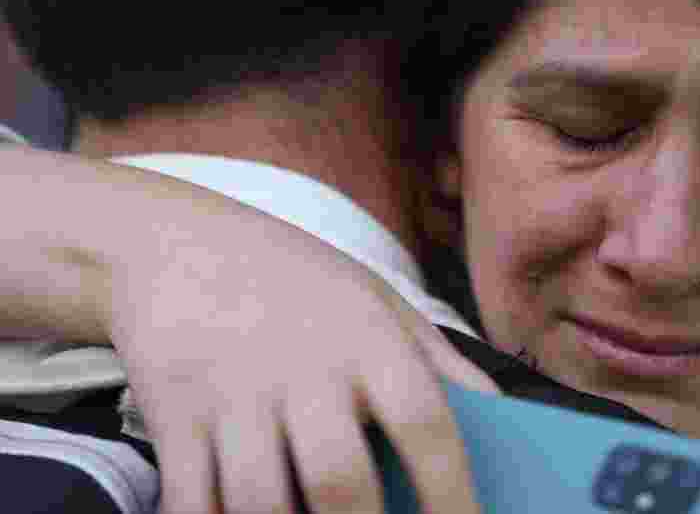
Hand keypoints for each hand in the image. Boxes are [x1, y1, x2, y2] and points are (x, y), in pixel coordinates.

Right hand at [100, 192, 495, 513]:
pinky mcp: (173, 414)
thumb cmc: (294, 278)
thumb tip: (496, 414)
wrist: (174, 240)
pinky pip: (190, 499)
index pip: (424, 421)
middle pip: (339, 479)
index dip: (452, 490)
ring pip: (260, 501)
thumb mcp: (376, 296)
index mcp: (365, 336)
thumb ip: (435, 355)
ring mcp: (232, 392)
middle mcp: (301, 365)